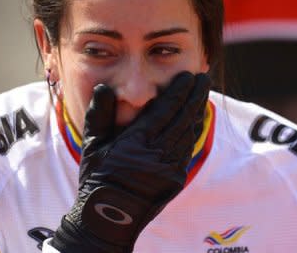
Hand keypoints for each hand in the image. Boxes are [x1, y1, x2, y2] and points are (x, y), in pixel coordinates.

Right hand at [49, 71, 210, 252]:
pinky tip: (196, 120)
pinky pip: (188, 149)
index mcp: (137, 143)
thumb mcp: (92, 146)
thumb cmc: (97, 179)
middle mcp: (158, 155)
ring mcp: (170, 168)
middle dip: (195, 95)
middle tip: (203, 77)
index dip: (178, 91)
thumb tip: (105, 88)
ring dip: (197, 111)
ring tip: (202, 94)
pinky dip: (194, 131)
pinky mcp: (176, 179)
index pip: (165, 110)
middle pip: (183, 118)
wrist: (109, 219)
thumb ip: (100, 115)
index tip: (187, 76)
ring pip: (189, 133)